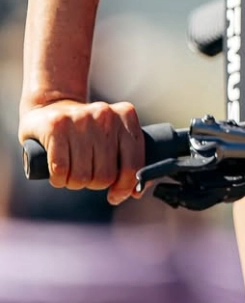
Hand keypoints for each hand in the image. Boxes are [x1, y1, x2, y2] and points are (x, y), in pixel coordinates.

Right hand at [18, 99, 144, 203]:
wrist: (50, 107)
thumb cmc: (86, 131)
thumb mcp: (113, 136)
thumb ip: (128, 159)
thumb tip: (137, 192)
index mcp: (126, 115)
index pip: (133, 163)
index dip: (124, 187)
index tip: (115, 195)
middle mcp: (106, 114)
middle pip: (106, 175)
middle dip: (94, 183)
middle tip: (86, 173)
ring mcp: (81, 118)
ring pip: (83, 177)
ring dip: (75, 183)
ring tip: (72, 170)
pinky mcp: (56, 126)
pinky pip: (61, 171)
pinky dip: (59, 180)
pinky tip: (58, 172)